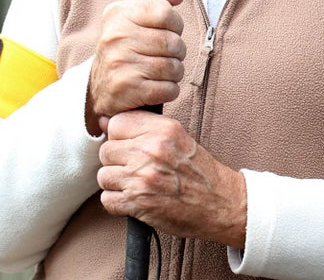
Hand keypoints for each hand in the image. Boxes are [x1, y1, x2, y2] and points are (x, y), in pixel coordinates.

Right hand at [86, 0, 186, 134]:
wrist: (97, 88)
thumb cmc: (126, 47)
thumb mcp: (136, 17)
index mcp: (119, 14)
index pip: (167, 13)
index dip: (175, 25)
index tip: (164, 32)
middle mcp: (115, 36)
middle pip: (174, 43)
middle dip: (177, 52)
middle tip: (163, 56)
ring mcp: (118, 63)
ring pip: (174, 67)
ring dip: (174, 73)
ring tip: (159, 72)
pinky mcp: (125, 89)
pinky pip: (168, 90)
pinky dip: (169, 91)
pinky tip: (156, 87)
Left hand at [97, 111, 246, 247]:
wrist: (220, 203)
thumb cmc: (200, 172)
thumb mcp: (179, 137)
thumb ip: (145, 128)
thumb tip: (104, 121)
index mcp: (164, 130)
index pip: (117, 123)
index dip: (120, 136)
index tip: (129, 145)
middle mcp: (151, 150)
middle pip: (106, 151)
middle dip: (117, 161)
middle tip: (135, 168)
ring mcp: (142, 177)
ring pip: (103, 176)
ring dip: (116, 183)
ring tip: (137, 184)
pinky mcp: (137, 203)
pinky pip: (107, 199)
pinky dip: (118, 203)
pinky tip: (135, 199)